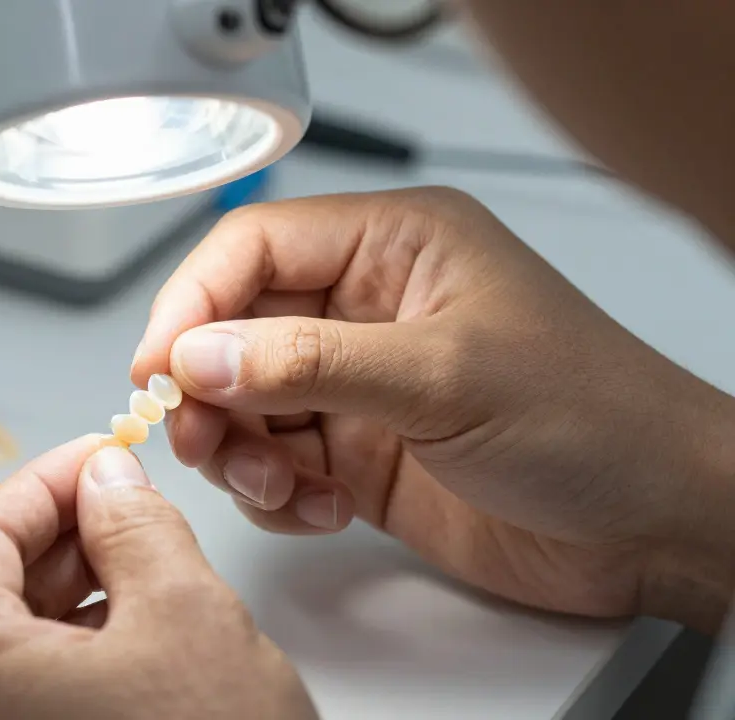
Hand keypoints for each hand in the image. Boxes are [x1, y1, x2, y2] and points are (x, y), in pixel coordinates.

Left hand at [0, 436, 315, 719]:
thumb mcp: (185, 614)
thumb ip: (136, 526)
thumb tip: (108, 482)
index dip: (45, 480)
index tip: (99, 454)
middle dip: (61, 530)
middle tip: (126, 499)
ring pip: (7, 634)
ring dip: (72, 583)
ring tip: (142, 555)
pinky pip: (26, 684)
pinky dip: (74, 641)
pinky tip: (133, 624)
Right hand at [131, 188, 734, 631]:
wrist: (654, 525)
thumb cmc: (594, 417)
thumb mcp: (444, 375)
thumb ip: (310, 363)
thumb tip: (200, 354)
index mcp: (393, 246)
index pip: (253, 247)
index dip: (193, 301)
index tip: (159, 365)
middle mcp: (367, 308)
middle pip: (233, 328)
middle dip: (207, 388)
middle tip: (200, 435)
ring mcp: (359, 384)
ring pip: (243, 402)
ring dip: (239, 449)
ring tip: (276, 484)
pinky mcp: (359, 452)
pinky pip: (275, 462)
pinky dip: (276, 493)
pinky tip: (322, 508)